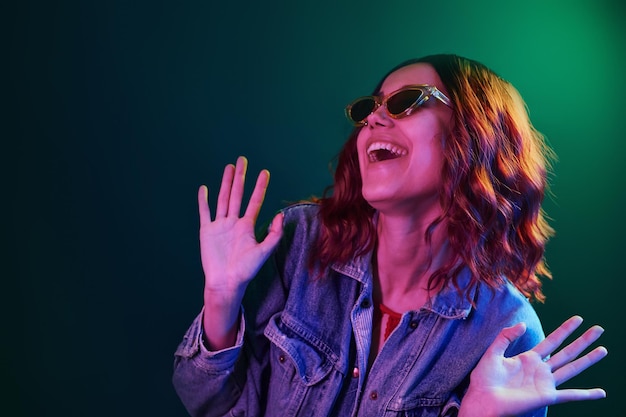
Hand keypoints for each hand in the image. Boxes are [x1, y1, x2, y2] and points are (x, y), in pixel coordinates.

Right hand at [198, 156, 282, 348]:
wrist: (226, 282)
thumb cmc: (246, 270)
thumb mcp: (264, 252)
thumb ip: (273, 234)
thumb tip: (280, 214)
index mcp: (247, 226)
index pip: (255, 201)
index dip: (260, 187)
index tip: (265, 172)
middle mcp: (234, 222)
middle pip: (237, 194)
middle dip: (240, 177)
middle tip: (242, 160)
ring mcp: (220, 226)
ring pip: (223, 199)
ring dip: (225, 183)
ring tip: (229, 168)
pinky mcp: (207, 231)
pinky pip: (205, 213)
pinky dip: (204, 201)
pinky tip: (204, 189)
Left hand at [459, 316, 607, 416]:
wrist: (482, 398)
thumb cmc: (484, 378)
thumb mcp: (493, 351)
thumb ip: (506, 336)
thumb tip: (524, 324)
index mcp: (528, 358)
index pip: (552, 340)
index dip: (565, 330)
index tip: (578, 319)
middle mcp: (540, 369)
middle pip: (567, 352)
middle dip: (583, 341)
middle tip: (599, 329)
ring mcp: (545, 383)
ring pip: (572, 368)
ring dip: (588, 359)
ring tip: (603, 349)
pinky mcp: (546, 396)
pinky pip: (570, 396)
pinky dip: (586, 395)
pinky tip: (600, 393)